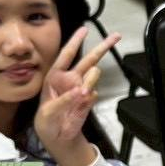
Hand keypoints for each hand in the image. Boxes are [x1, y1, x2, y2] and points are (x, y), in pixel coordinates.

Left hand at [33, 27, 121, 165]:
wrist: (58, 136)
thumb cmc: (47, 121)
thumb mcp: (49, 112)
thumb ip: (65, 100)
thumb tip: (82, 91)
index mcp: (56, 76)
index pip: (66, 55)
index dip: (75, 41)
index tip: (85, 29)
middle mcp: (71, 78)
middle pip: (89, 58)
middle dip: (103, 46)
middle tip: (117, 36)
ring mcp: (82, 87)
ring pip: (94, 75)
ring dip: (90, 82)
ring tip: (81, 95)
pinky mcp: (89, 98)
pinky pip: (94, 93)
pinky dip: (88, 99)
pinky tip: (80, 106)